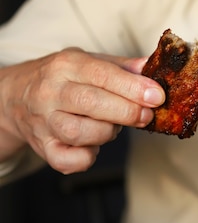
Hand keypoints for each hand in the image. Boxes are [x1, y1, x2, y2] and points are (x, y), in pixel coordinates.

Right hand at [0, 48, 164, 173]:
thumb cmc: (62, 79)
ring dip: (106, 133)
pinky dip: (88, 157)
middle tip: (146, 115)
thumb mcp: (87, 61)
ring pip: (80, 133)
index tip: (157, 96)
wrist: (15, 97)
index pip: (102, 74)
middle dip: (126, 111)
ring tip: (113, 126)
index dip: (133, 87)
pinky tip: (93, 145)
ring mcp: (43, 122)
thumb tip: (152, 66)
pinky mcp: (43, 148)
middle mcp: (50, 92)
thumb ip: (122, 66)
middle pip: (91, 103)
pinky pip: (68, 160)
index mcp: (65, 65)